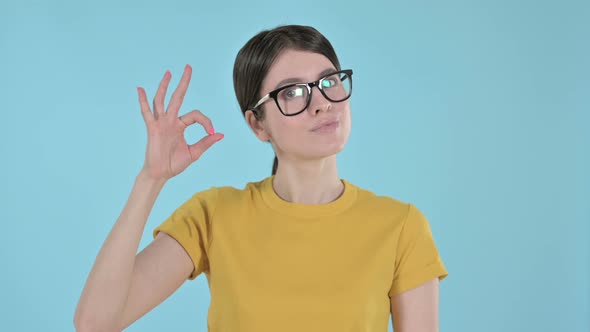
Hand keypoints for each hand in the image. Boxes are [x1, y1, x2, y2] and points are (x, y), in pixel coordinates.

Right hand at [136, 64, 223, 181]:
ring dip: (165, 86)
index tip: (211, 132)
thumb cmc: (175, 164)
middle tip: (188, 67)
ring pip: (162, 100)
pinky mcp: (153, 128)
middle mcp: (170, 121)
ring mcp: (161, 123)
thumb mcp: (194, 153)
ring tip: (169, 73)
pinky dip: (143, 101)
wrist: (161, 174)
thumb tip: (221, 134)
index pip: (196, 115)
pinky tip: (140, 89)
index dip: (206, 121)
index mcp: (180, 126)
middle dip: (183, 82)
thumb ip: (206, 142)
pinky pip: (147, 113)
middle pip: (178, 97)